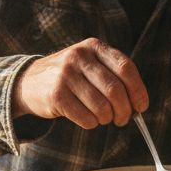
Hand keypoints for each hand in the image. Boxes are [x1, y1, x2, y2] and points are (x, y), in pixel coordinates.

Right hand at [12, 38, 147, 128]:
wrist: (29, 82)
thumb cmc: (69, 77)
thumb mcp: (89, 64)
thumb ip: (113, 76)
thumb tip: (138, 105)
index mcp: (94, 46)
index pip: (125, 68)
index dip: (138, 90)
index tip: (141, 107)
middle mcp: (79, 56)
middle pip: (115, 90)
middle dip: (124, 110)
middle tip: (123, 119)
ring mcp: (65, 75)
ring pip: (101, 106)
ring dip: (106, 119)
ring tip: (103, 119)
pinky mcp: (56, 94)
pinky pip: (85, 117)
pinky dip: (92, 124)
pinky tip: (88, 119)